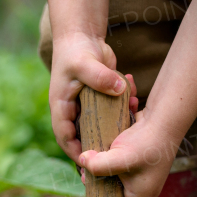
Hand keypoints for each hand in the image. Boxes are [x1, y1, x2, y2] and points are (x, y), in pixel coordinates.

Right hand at [47, 32, 134, 160]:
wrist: (82, 34)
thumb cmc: (76, 49)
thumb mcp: (85, 63)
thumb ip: (100, 77)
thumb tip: (120, 90)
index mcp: (61, 106)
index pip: (65, 137)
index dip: (75, 152)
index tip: (90, 162)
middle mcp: (72, 110)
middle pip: (82, 137)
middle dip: (98, 148)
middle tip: (114, 159)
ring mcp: (85, 105)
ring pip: (99, 125)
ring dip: (116, 127)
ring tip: (131, 125)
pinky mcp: (99, 99)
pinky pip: (110, 111)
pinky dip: (123, 109)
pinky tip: (136, 102)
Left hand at [77, 108, 179, 196]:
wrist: (163, 118)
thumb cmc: (147, 143)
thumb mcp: (121, 157)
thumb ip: (99, 164)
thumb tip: (82, 161)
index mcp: (143, 194)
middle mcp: (146, 186)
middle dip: (106, 190)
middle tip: (91, 180)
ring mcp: (144, 172)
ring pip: (123, 180)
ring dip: (108, 173)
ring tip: (93, 164)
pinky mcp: (141, 158)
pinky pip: (125, 164)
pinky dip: (114, 159)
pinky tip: (103, 150)